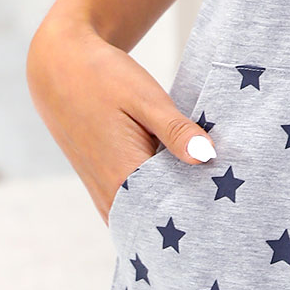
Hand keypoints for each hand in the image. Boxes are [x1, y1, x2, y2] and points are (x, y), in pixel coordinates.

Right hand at [27, 16, 215, 220]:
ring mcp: (103, 193)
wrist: (60, 69)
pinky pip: (134, 206)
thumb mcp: (145, 97)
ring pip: (146, 216)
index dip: (201, 209)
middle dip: (191, 212)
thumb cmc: (102, 78)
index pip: (170, 211)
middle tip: (227, 201)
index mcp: (122, 175)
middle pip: (160, 220)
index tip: (229, 203)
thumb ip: (176, 130)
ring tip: (210, 195)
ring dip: (173, 207)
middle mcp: (110, 193)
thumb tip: (208, 156)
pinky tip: (182, 185)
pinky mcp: (102, 186)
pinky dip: (157, 200)